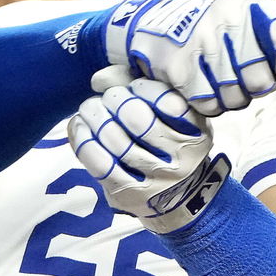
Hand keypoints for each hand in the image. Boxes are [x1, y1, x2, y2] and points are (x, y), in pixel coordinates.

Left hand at [68, 78, 231, 233]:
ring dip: (95, 117)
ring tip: (89, 108)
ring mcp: (154, 179)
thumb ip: (140, 88)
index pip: (169, 103)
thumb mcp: (170, 115)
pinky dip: (83, 140)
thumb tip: (100, 79)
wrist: (178, 197)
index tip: (133, 85)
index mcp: (195, 132)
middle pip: (138, 119)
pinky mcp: (129, 194)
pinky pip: (100, 164)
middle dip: (115, 99)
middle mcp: (179, 158)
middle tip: (107, 96)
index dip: (143, 88)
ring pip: (116, 141)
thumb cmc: (169, 143)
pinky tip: (79, 126)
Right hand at [100, 0, 275, 116]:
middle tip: (247, 81)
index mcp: (248, 3)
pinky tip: (206, 87)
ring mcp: (201, 44)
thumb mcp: (247, 17)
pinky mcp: (180, 68)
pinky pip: (209, 104)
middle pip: (260, 80)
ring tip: (224, 83)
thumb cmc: (213, 23)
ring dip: (233, 98)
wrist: (156, 20)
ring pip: (236, 97)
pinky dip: (211, 104)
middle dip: (257, 87)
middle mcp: (225, 19)